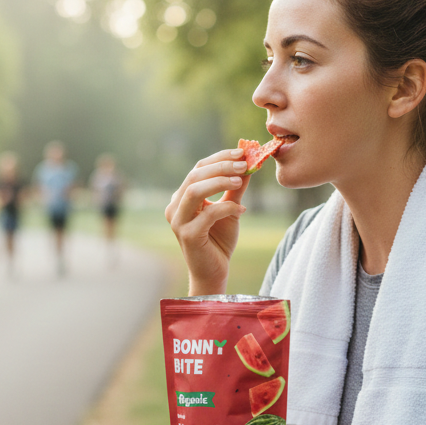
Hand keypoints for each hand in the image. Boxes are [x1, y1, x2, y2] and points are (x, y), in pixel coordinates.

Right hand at [164, 149, 250, 294]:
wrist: (214, 272)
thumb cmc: (219, 241)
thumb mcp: (230, 209)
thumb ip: (236, 188)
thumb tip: (250, 164)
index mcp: (182, 197)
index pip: (199, 168)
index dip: (220, 157)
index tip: (242, 152)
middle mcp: (175, 207)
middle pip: (195, 175)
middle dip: (222, 166)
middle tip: (244, 163)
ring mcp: (178, 221)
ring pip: (195, 190)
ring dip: (220, 181)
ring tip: (241, 179)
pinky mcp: (187, 235)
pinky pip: (207, 214)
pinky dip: (226, 208)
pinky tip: (241, 210)